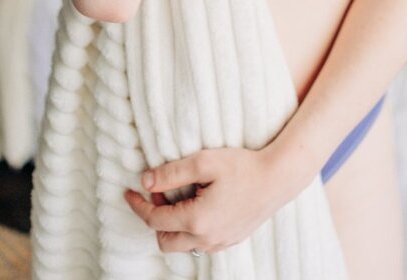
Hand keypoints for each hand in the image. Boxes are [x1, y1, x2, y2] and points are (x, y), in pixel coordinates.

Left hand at [124, 146, 286, 254]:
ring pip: (183, 245)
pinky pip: (200, 244)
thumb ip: (171, 173)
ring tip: (178, 197)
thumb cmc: (243, 166)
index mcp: (196, 220)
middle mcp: (206, 239)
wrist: (278, 178)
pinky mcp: (231, 240)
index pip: (155, 219)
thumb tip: (145, 181)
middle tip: (158, 192)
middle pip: (164, 240)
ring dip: (172, 226)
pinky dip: (189, 230)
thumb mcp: (204, 162)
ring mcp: (220, 243)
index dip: (138, 205)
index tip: (128, 191)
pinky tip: (196, 206)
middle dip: (154, 218)